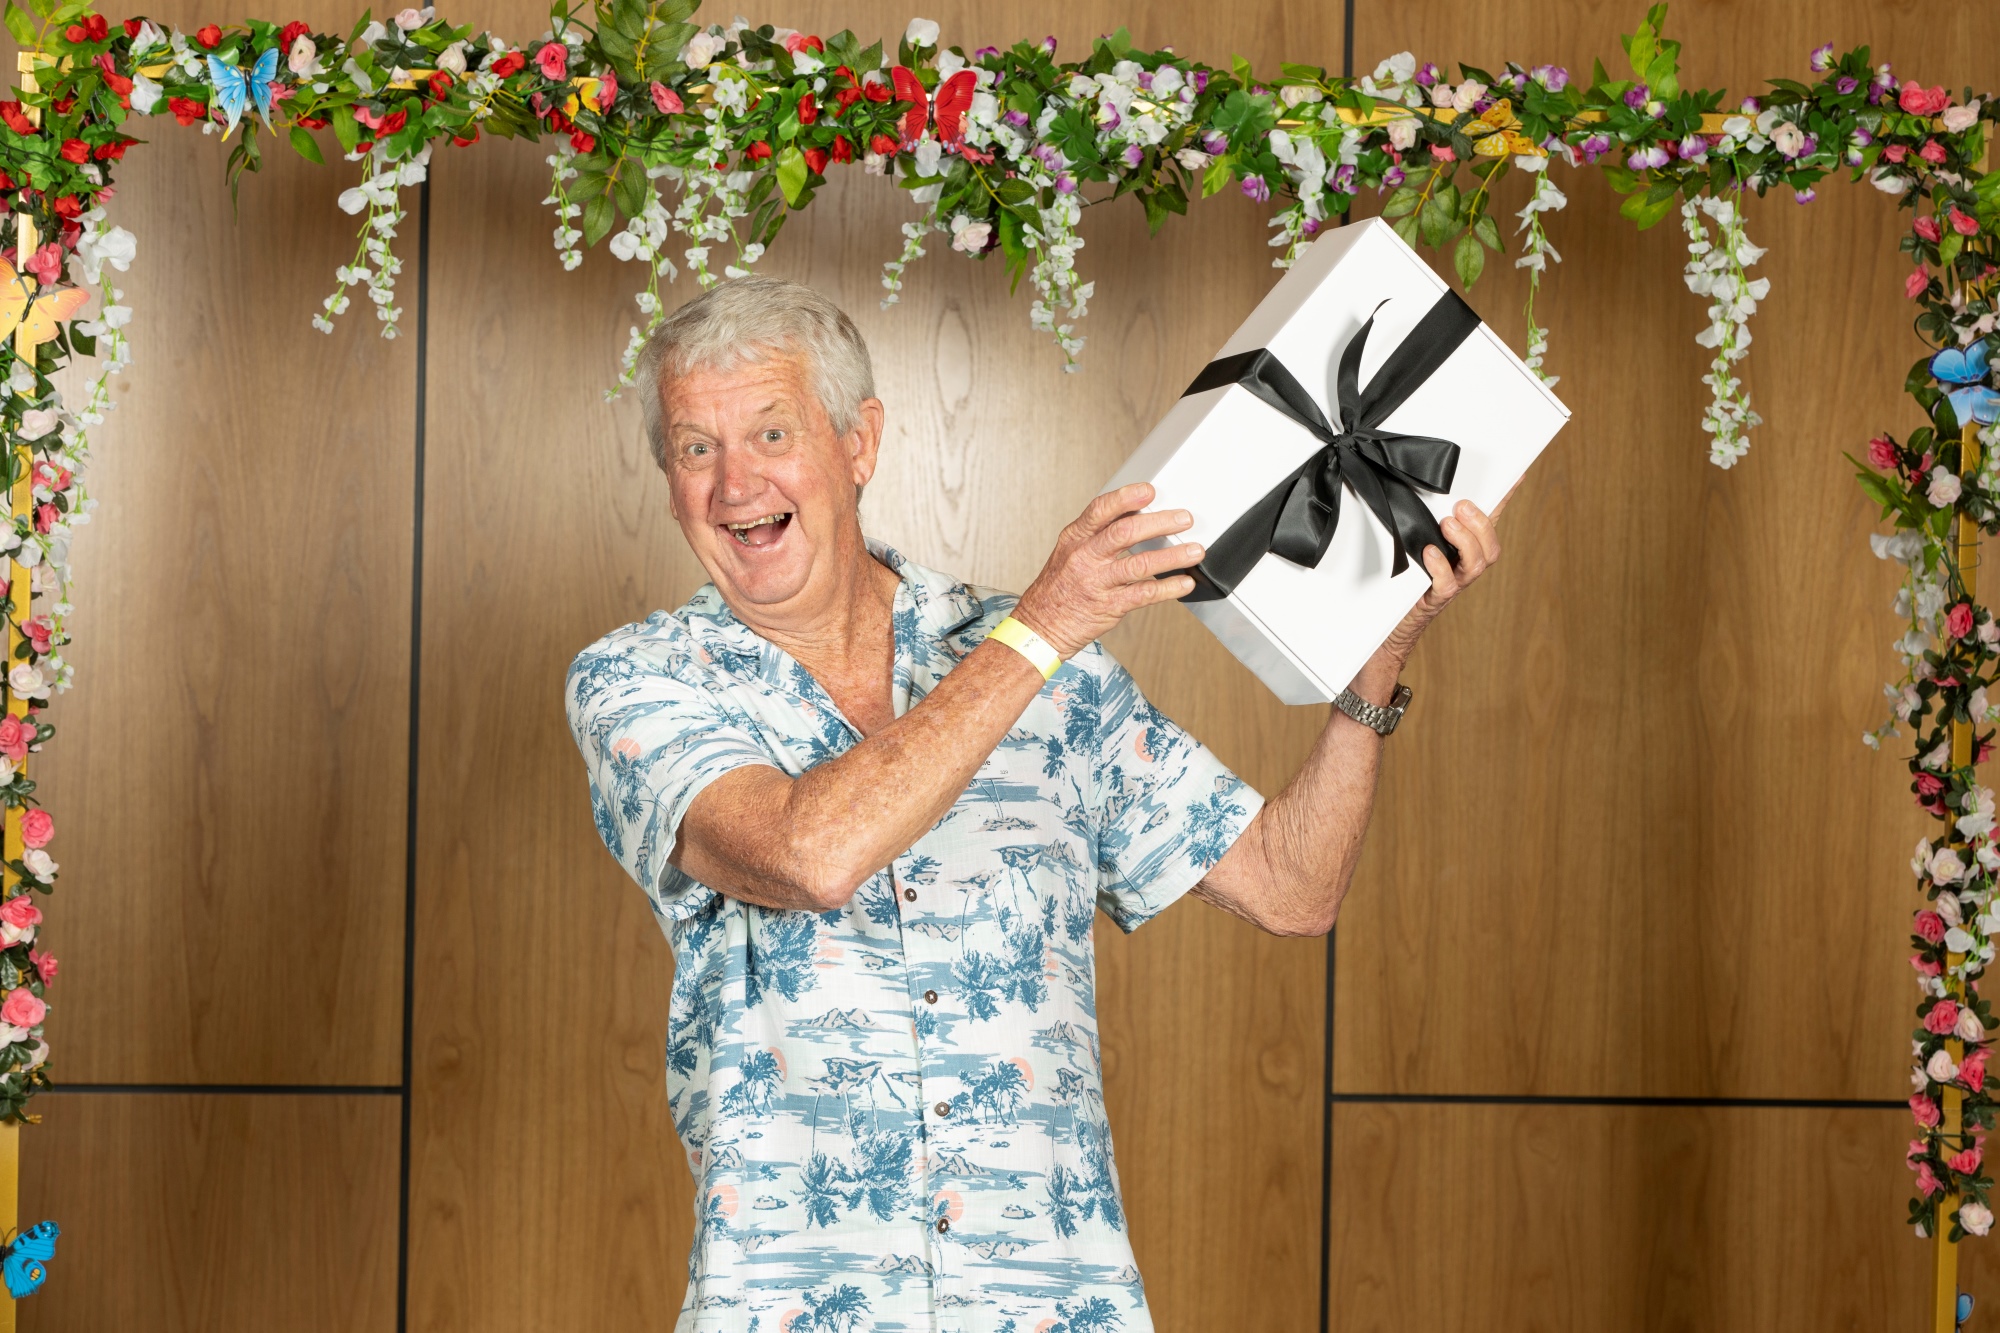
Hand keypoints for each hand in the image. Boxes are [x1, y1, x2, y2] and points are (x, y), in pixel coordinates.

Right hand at [1013, 483, 1204, 657]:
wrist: (1040, 626)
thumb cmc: (1058, 587)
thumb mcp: (1069, 552)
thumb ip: (1098, 534)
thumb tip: (1136, 516)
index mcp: (1075, 538)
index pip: (1101, 510)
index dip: (1126, 498)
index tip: (1150, 491)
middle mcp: (1085, 557)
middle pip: (1125, 532)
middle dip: (1160, 523)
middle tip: (1184, 519)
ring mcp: (1097, 582)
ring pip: (1140, 564)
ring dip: (1172, 556)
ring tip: (1195, 550)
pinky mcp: (1109, 606)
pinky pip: (1144, 594)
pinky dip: (1168, 588)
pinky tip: (1184, 583)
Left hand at [1377, 494, 1505, 664]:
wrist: (1385, 624)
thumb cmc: (1400, 579)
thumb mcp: (1411, 541)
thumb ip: (1425, 518)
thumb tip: (1428, 488)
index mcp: (1463, 549)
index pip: (1490, 521)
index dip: (1505, 499)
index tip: (1516, 473)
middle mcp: (1464, 566)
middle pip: (1491, 547)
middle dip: (1481, 523)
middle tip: (1460, 506)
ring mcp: (1453, 583)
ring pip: (1477, 564)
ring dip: (1466, 540)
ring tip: (1447, 524)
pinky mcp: (1433, 599)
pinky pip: (1447, 584)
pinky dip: (1441, 566)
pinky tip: (1429, 553)